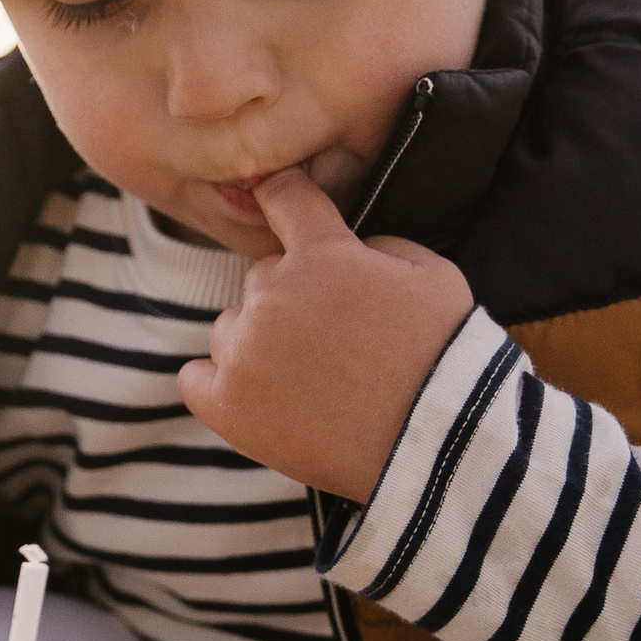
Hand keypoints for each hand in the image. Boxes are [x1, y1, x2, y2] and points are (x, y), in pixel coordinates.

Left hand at [176, 164, 473, 500]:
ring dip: (259, 344)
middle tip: (333, 340)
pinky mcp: (229, 407)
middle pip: (261, 278)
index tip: (281, 203)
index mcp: (322, 254)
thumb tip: (349, 248)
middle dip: (292, 299)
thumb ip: (380, 246)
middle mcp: (273, 295)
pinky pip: (196, 379)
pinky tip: (255, 397)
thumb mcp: (432, 275)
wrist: (435, 445)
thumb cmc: (444, 358)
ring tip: (310, 381)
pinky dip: (218, 384)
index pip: (283, 195)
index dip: (283, 196)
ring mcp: (246, 352)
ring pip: (231, 328)